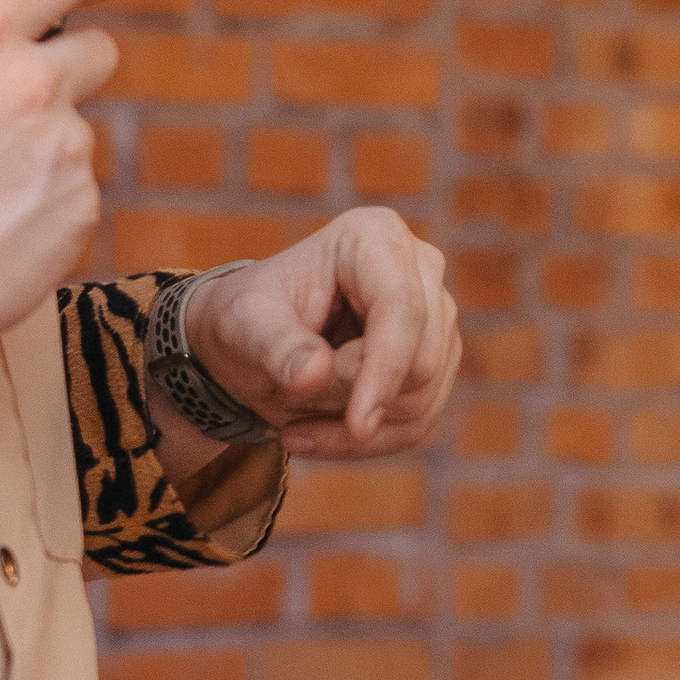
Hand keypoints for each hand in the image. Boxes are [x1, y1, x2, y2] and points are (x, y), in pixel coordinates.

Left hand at [181, 212, 459, 458]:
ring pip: (420, 401)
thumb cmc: (247, 318)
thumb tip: (313, 374)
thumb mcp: (242, 326)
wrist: (252, 339)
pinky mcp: (436, 365)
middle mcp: (421, 271)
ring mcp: (437, 320)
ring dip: (350, 426)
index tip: (357, 425)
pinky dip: (362, 442)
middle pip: (418, 362)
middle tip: (287, 396)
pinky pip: (416, 425)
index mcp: (375, 237)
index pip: (402, 308)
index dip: (385, 370)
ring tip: (292, 415)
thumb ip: (275, 346)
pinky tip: (314, 434)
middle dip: (349, 397)